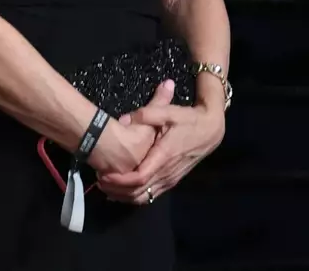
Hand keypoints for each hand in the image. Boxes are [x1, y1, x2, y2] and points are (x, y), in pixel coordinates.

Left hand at [98, 88, 224, 204]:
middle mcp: (167, 173)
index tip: (103, 174)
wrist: (210, 131)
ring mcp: (170, 180)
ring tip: (106, 187)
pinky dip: (135, 196)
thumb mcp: (168, 112)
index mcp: (164, 157)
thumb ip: (146, 114)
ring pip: (144, 197)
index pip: (139, 177)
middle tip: (98, 181)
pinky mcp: (171, 182)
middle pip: (138, 192)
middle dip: (117, 190)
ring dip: (124, 196)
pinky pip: (151, 196)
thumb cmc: (188, 120)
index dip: (119, 180)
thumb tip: (124, 120)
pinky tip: (122, 191)